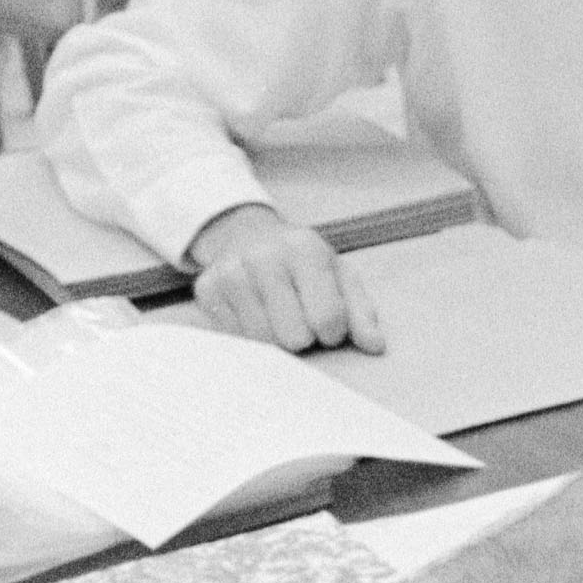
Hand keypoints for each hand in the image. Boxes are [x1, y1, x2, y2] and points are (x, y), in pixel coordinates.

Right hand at [187, 204, 380, 352]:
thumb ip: (361, 312)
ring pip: (263, 341)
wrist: (248, 235)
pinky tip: (256, 314)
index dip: (333, 333)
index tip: (330, 326)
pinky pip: (236, 338)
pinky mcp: (207, 290)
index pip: (328, 318)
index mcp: (304, 248)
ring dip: (276, 339)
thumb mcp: (339, 277)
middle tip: (302, 321)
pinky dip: (251, 336)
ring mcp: (230, 272)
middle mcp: (263, 256)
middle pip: (294, 336)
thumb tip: (375, 347)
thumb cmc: (302, 264)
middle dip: (304, 338)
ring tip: (279, 317)